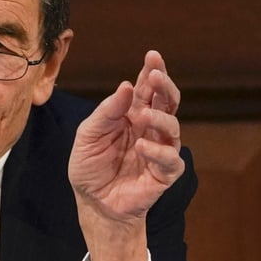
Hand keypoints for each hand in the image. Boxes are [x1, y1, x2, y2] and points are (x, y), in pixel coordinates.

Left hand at [68, 50, 183, 260]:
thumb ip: (106, 112)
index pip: (146, 89)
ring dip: (160, 118)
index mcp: (131, 115)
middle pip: (166, 102)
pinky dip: (158, 152)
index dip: (152, 72)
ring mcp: (159, 150)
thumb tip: (126, 86)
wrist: (92, 203)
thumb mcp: (88, 136)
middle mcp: (149, 129)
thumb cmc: (90, 167)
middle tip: (157, 76)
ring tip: (144, 117)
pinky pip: (170, 160)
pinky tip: (142, 147)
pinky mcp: (164, 174)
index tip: (152, 56)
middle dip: (164, 86)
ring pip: (172, 127)